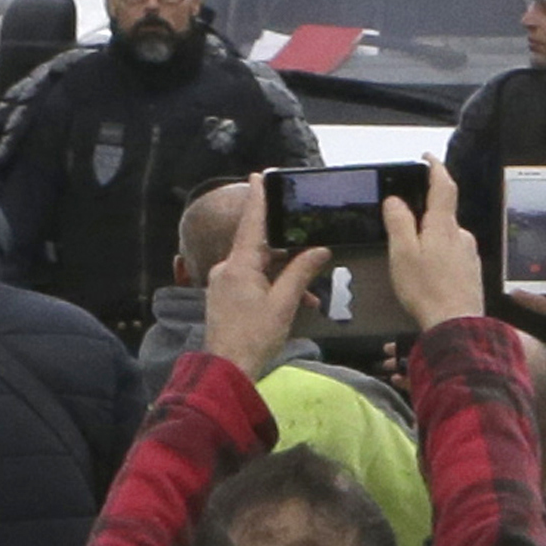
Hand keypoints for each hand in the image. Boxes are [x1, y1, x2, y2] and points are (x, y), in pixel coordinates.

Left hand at [201, 175, 332, 381]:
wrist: (228, 368)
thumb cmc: (254, 336)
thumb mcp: (284, 303)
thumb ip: (301, 273)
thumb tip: (319, 250)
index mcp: (239, 265)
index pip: (251, 224)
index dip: (258, 200)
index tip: (259, 176)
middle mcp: (228, 269)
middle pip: (262, 248)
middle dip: (290, 252)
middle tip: (312, 248)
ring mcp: (226, 283)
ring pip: (262, 267)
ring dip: (286, 276)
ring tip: (310, 294)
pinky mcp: (227, 297)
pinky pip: (255, 281)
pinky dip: (276, 287)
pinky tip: (296, 302)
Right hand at [384, 159, 484, 331]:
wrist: (456, 323)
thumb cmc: (426, 289)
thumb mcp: (402, 253)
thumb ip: (399, 223)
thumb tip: (396, 200)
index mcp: (444, 226)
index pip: (443, 186)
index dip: (436, 168)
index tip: (427, 157)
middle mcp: (462, 235)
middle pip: (442, 213)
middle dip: (423, 214)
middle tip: (402, 224)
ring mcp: (469, 253)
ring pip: (446, 236)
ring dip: (429, 238)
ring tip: (410, 258)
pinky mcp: (470, 271)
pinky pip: (451, 253)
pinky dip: (437, 255)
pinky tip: (427, 273)